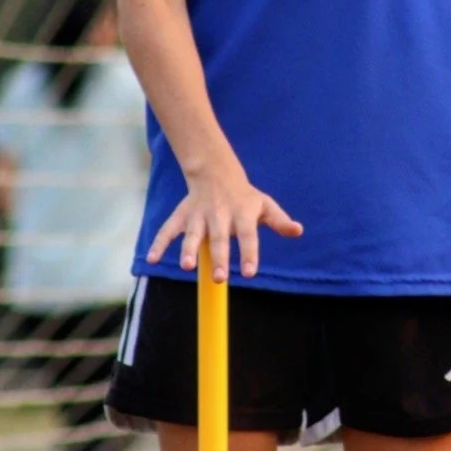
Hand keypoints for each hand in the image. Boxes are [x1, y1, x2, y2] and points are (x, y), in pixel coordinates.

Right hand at [147, 159, 302, 280]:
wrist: (215, 171)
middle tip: (220, 278)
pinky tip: (152, 260)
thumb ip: (279, 221)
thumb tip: (298, 231)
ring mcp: (198, 216)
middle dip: (219, 258)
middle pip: (219, 239)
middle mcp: (219, 215)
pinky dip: (159, 244)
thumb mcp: (265, 205)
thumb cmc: (244, 196)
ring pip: (192, 235)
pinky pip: (168, 230)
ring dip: (189, 250)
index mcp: (242, 214)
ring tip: (187, 267)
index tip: (249, 273)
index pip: (248, 236)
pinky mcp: (182, 216)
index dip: (249, 254)